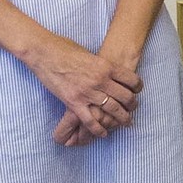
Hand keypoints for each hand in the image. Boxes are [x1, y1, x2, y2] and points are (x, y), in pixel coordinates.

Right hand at [24, 34, 141, 140]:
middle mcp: (101, 80)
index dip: (138, 87)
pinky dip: (99, 129)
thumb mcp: (91, 54)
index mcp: (107, 66)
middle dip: (132, 105)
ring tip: (126, 122)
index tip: (137, 91)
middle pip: (125, 97)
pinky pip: (90, 120)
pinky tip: (104, 134)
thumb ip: (101, 65)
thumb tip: (107, 73)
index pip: (131, 80)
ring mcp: (88, 92)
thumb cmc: (66, 49)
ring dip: (121, 118)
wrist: (45, 53)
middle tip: (133, 109)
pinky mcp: (74, 102)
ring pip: (112, 110)